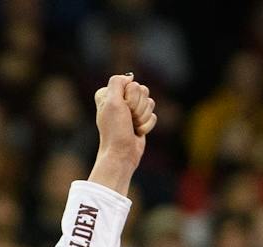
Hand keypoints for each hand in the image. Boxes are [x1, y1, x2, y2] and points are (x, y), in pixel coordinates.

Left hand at [89, 74, 155, 191]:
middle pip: (143, 90)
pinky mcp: (141, 120)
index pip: (132, 83)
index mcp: (109, 93)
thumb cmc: (115, 130)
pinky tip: (137, 132)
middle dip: (138, 106)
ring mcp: (131, 110)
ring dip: (143, 116)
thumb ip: (117, 82)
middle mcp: (120, 99)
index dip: (131, 96)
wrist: (122, 153)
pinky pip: (153, 115)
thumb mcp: (112, 101)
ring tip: (132, 126)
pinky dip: (147, 125)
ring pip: (150, 102)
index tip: (122, 108)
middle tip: (128, 118)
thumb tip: (130, 77)